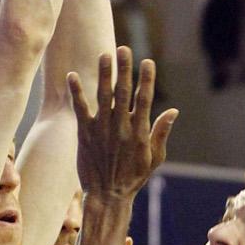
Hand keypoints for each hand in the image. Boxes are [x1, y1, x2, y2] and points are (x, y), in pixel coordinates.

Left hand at [68, 47, 177, 201]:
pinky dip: (76, 92)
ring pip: (103, 96)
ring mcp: (101, 129)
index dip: (147, 79)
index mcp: (139, 131)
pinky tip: (72, 75)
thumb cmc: (133, 177)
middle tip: (124, 49)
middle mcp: (120, 126)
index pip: (144, 99)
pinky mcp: (84, 133)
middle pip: (123, 92)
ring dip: (104, 74)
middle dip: (125, 69)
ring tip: (105, 55)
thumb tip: (173, 110)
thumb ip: (161, 132)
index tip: (148, 61)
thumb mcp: (154, 158)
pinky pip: (80, 108)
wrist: (107, 195)